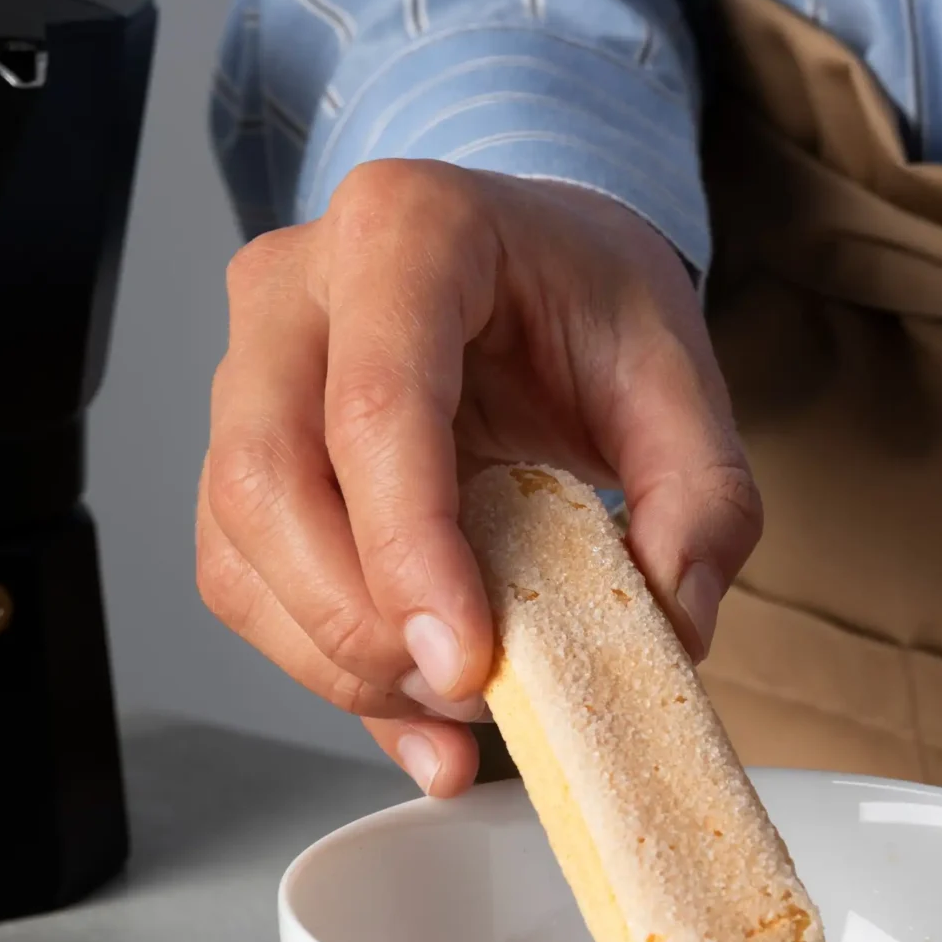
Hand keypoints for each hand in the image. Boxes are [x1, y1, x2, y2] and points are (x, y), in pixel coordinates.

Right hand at [199, 164, 758, 792]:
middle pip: (268, 480)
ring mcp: (247, 370)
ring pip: (238, 543)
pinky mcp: (239, 454)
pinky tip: (413, 712)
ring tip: (455, 703)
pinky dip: (324, 667)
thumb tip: (675, 623)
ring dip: (338, 658)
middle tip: (465, 690)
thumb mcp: (680, 376)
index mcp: (406, 230)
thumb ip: (703, 499)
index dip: (410, 548)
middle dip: (358, 621)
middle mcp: (295, 287)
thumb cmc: (585, 299)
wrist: (534, 264)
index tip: (466, 659)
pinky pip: (244, 579)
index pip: (377, 404)